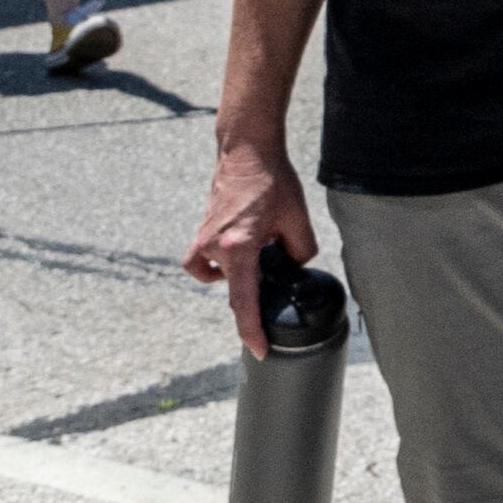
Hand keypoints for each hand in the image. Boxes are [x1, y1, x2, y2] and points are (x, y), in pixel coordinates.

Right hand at [186, 140, 316, 350]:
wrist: (246, 152)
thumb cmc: (273, 181)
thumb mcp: (298, 218)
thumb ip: (300, 250)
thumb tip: (295, 266)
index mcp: (240, 246)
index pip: (243, 301)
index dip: (251, 330)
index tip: (258, 350)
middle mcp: (216, 247)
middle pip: (234, 291)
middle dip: (252, 299)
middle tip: (273, 285)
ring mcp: (204, 240)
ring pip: (220, 275)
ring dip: (239, 276)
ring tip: (259, 257)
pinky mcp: (202, 233)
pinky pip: (203, 262)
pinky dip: (217, 266)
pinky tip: (238, 256)